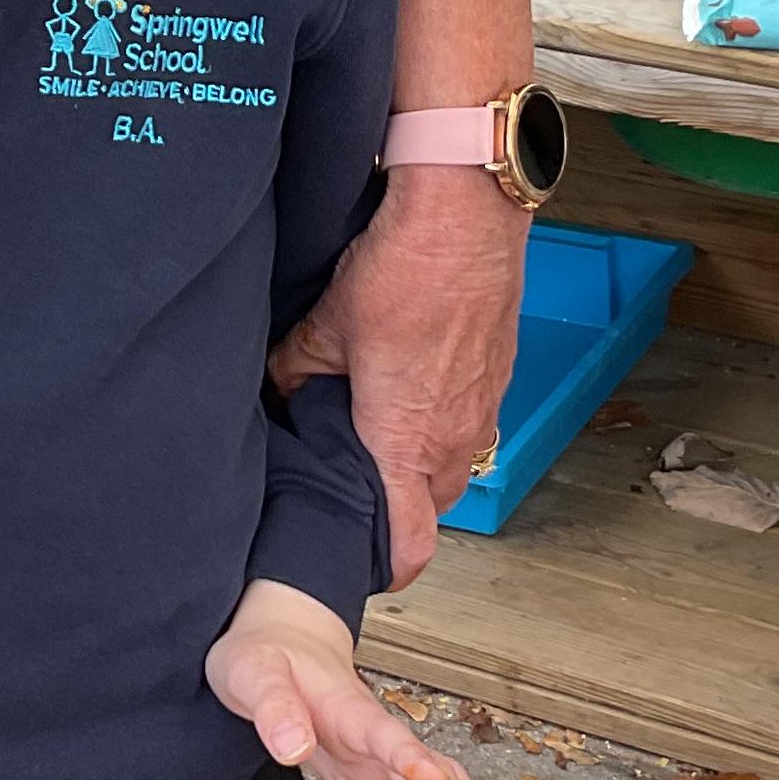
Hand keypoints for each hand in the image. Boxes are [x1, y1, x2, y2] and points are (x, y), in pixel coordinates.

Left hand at [205, 581, 511, 779]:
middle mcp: (377, 734)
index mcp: (349, 708)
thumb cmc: (268, 655)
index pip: (386, 734)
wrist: (281, 646)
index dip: (411, 758)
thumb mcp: (252, 674)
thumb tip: (293, 750)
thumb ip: (274, 710)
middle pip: (435, 770)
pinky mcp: (381, 774)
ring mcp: (384, 756)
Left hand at [273, 164, 526, 584]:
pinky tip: (414, 382)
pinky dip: (444, 420)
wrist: (468, 213)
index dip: (385, 565)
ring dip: (421, 462)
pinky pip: (471, 422)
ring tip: (380, 430)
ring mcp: (483, 407)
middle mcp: (454, 437)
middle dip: (397, 507)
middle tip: (354, 482)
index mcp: (405, 441)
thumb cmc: (406, 269)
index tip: (360, 560)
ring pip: (451, 465)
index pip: (411, 545)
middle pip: (428, 508)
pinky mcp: (498, 375)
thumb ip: (296, 370)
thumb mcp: (325, 325)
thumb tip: (280, 388)